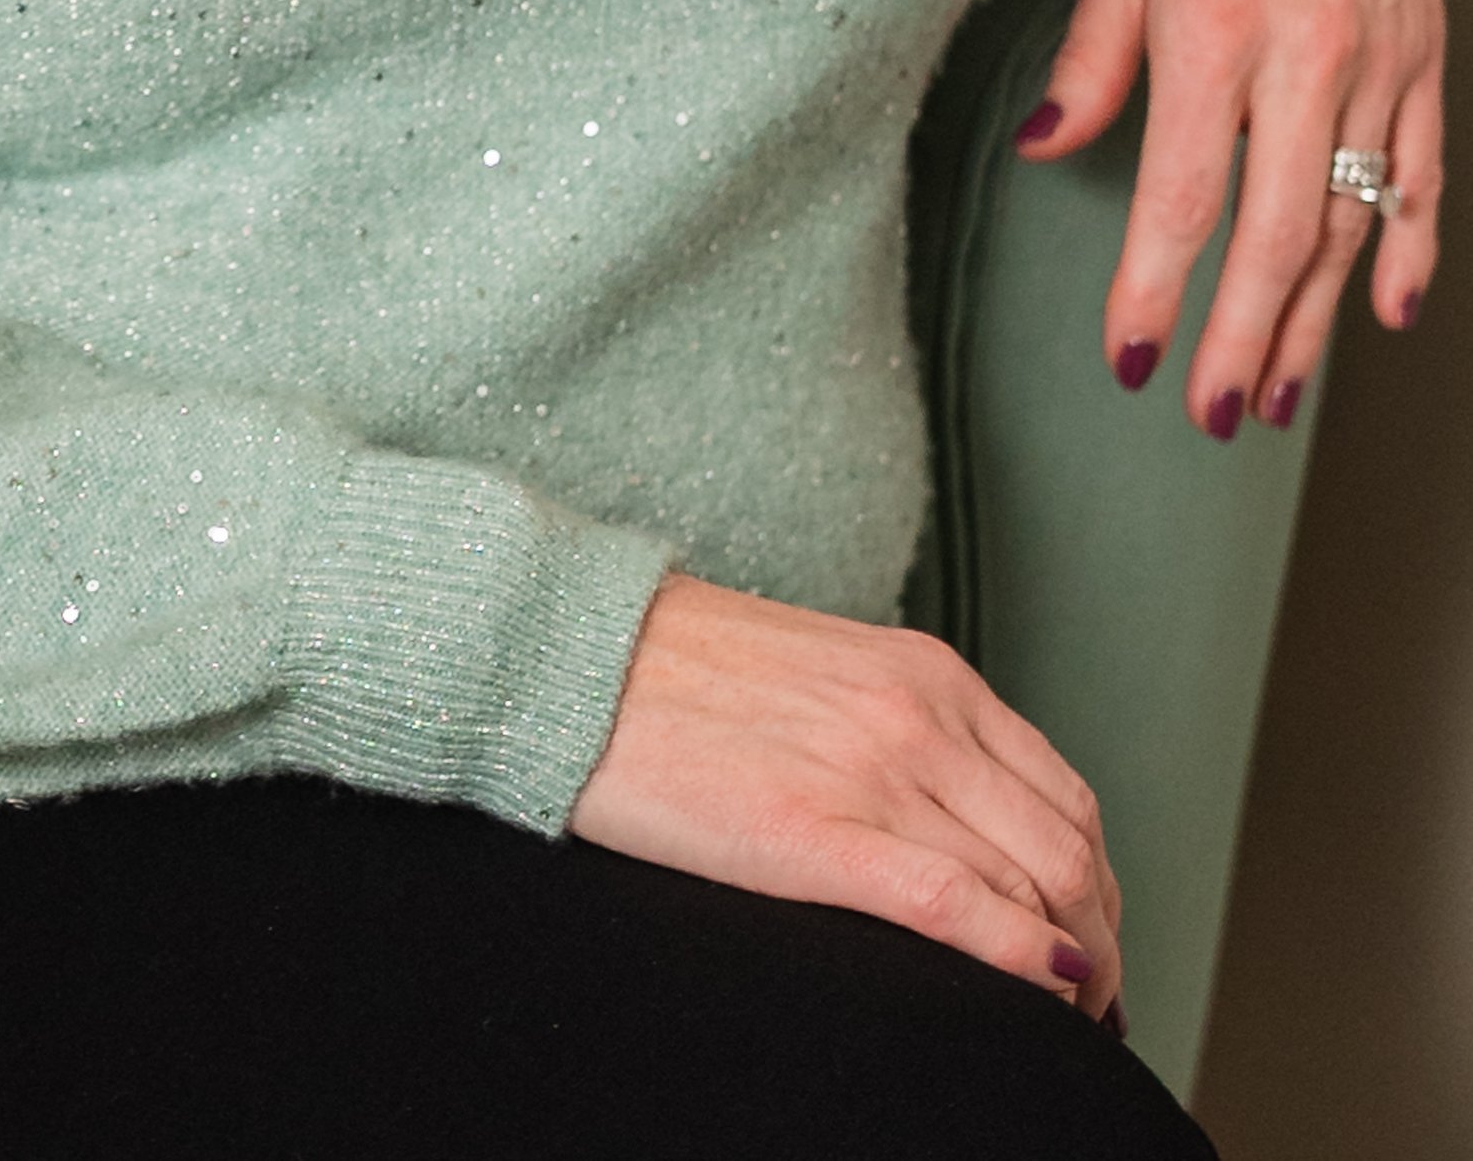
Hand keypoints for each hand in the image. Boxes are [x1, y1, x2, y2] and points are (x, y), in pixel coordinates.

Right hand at [568, 574, 1121, 1017]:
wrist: (577, 656)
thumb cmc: (681, 673)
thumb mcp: (826, 674)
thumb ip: (902, 729)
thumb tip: (957, 824)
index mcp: (927, 674)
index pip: (1065, 796)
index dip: (1097, 890)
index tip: (1089, 947)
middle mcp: (922, 715)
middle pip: (1069, 852)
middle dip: (1101, 945)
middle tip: (1089, 1009)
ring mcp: (875, 771)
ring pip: (1036, 886)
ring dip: (1072, 970)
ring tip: (1062, 1023)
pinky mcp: (815, 833)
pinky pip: (960, 907)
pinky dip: (1019, 963)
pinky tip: (1037, 999)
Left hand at [1020, 0, 1442, 434]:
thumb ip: (1091, 50)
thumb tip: (1045, 144)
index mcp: (1213, 25)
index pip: (1183, 197)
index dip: (1153, 291)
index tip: (1125, 358)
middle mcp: (1306, 54)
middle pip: (1276, 237)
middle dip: (1242, 341)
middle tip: (1208, 412)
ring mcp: (1377, 59)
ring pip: (1352, 222)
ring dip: (1315, 320)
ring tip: (1277, 393)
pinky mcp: (1422, 51)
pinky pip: (1422, 172)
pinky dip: (1410, 249)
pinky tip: (1385, 310)